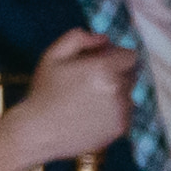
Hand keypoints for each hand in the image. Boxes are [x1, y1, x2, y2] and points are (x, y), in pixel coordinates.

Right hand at [0, 28, 135, 170]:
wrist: (39, 132)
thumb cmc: (44, 92)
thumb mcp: (52, 56)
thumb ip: (77, 38)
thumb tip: (104, 38)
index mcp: (104, 68)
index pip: (130, 55)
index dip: (116, 56)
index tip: (100, 62)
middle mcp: (118, 89)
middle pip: (131, 74)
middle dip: (116, 74)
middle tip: (91, 82)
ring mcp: (121, 110)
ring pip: (129, 95)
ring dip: (115, 94)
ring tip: (88, 101)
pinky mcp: (120, 128)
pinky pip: (125, 114)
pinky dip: (113, 113)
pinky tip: (90, 115)